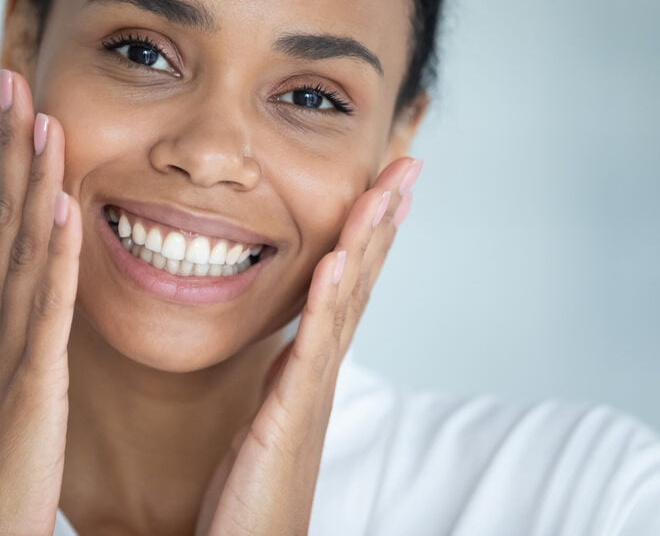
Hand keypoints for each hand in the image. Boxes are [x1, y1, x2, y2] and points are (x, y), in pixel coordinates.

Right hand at [0, 71, 80, 534]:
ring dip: (27, 180)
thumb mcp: (14, 381)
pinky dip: (51, 255)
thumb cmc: (5, 463)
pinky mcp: (30, 384)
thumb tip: (39, 288)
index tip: (4, 107)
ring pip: (17, 248)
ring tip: (38, 117)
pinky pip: (45, 309)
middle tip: (8, 79)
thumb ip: (26, 332)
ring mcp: (7, 349)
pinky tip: (62, 208)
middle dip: (2, 146)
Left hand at [196, 156, 421, 534]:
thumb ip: (281, 376)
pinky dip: (327, 300)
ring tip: (386, 189)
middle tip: (408, 166)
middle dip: (383, 221)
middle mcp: (319, 371)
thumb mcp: (267, 415)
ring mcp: (310, 391)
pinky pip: (312, 348)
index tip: (382, 184)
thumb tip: (288, 343)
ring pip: (345, 303)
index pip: (343, 285)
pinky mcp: (289, 416)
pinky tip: (338, 259)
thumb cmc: (251, 493)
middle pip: (360, 281)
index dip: (366, 233)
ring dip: (367, 242)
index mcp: (308, 366)